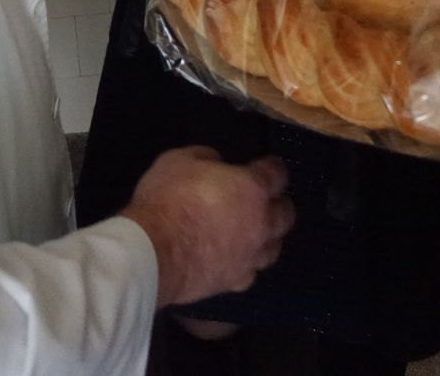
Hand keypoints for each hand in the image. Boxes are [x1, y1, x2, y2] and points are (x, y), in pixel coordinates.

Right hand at [119, 146, 294, 307]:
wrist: (154, 252)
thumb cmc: (168, 199)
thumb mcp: (179, 160)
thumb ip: (205, 158)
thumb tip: (216, 164)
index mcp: (252, 189)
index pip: (277, 175)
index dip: (273, 168)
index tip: (269, 165)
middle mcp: (261, 224)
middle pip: (286, 214)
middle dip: (279, 203)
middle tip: (265, 199)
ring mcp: (250, 257)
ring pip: (274, 248)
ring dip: (268, 237)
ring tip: (257, 232)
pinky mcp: (234, 281)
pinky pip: (250, 272)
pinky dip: (246, 264)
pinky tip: (236, 260)